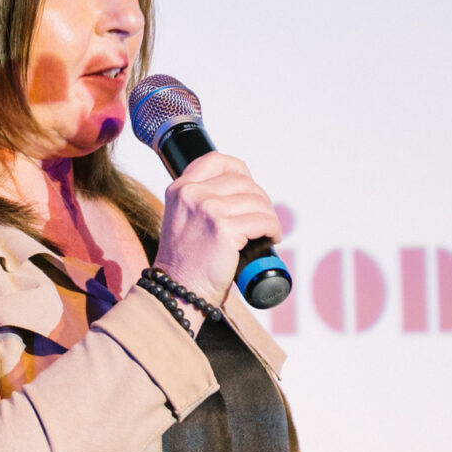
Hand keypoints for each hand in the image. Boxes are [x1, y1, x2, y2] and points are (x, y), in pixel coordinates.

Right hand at [152, 152, 279, 307]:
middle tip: (261, 219)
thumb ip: (199, 201)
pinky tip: (270, 239)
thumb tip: (240, 190)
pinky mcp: (225, 228)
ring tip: (266, 232)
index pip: (216, 161)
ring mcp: (208, 209)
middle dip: (259, 200)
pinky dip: (273, 230)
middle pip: (243, 182)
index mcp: (179, 189)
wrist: (178, 291)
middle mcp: (191, 194)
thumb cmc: (185, 262)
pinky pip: (264, 220)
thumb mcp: (182, 220)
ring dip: (268, 217)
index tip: (249, 185)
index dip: (239, 170)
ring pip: (257, 201)